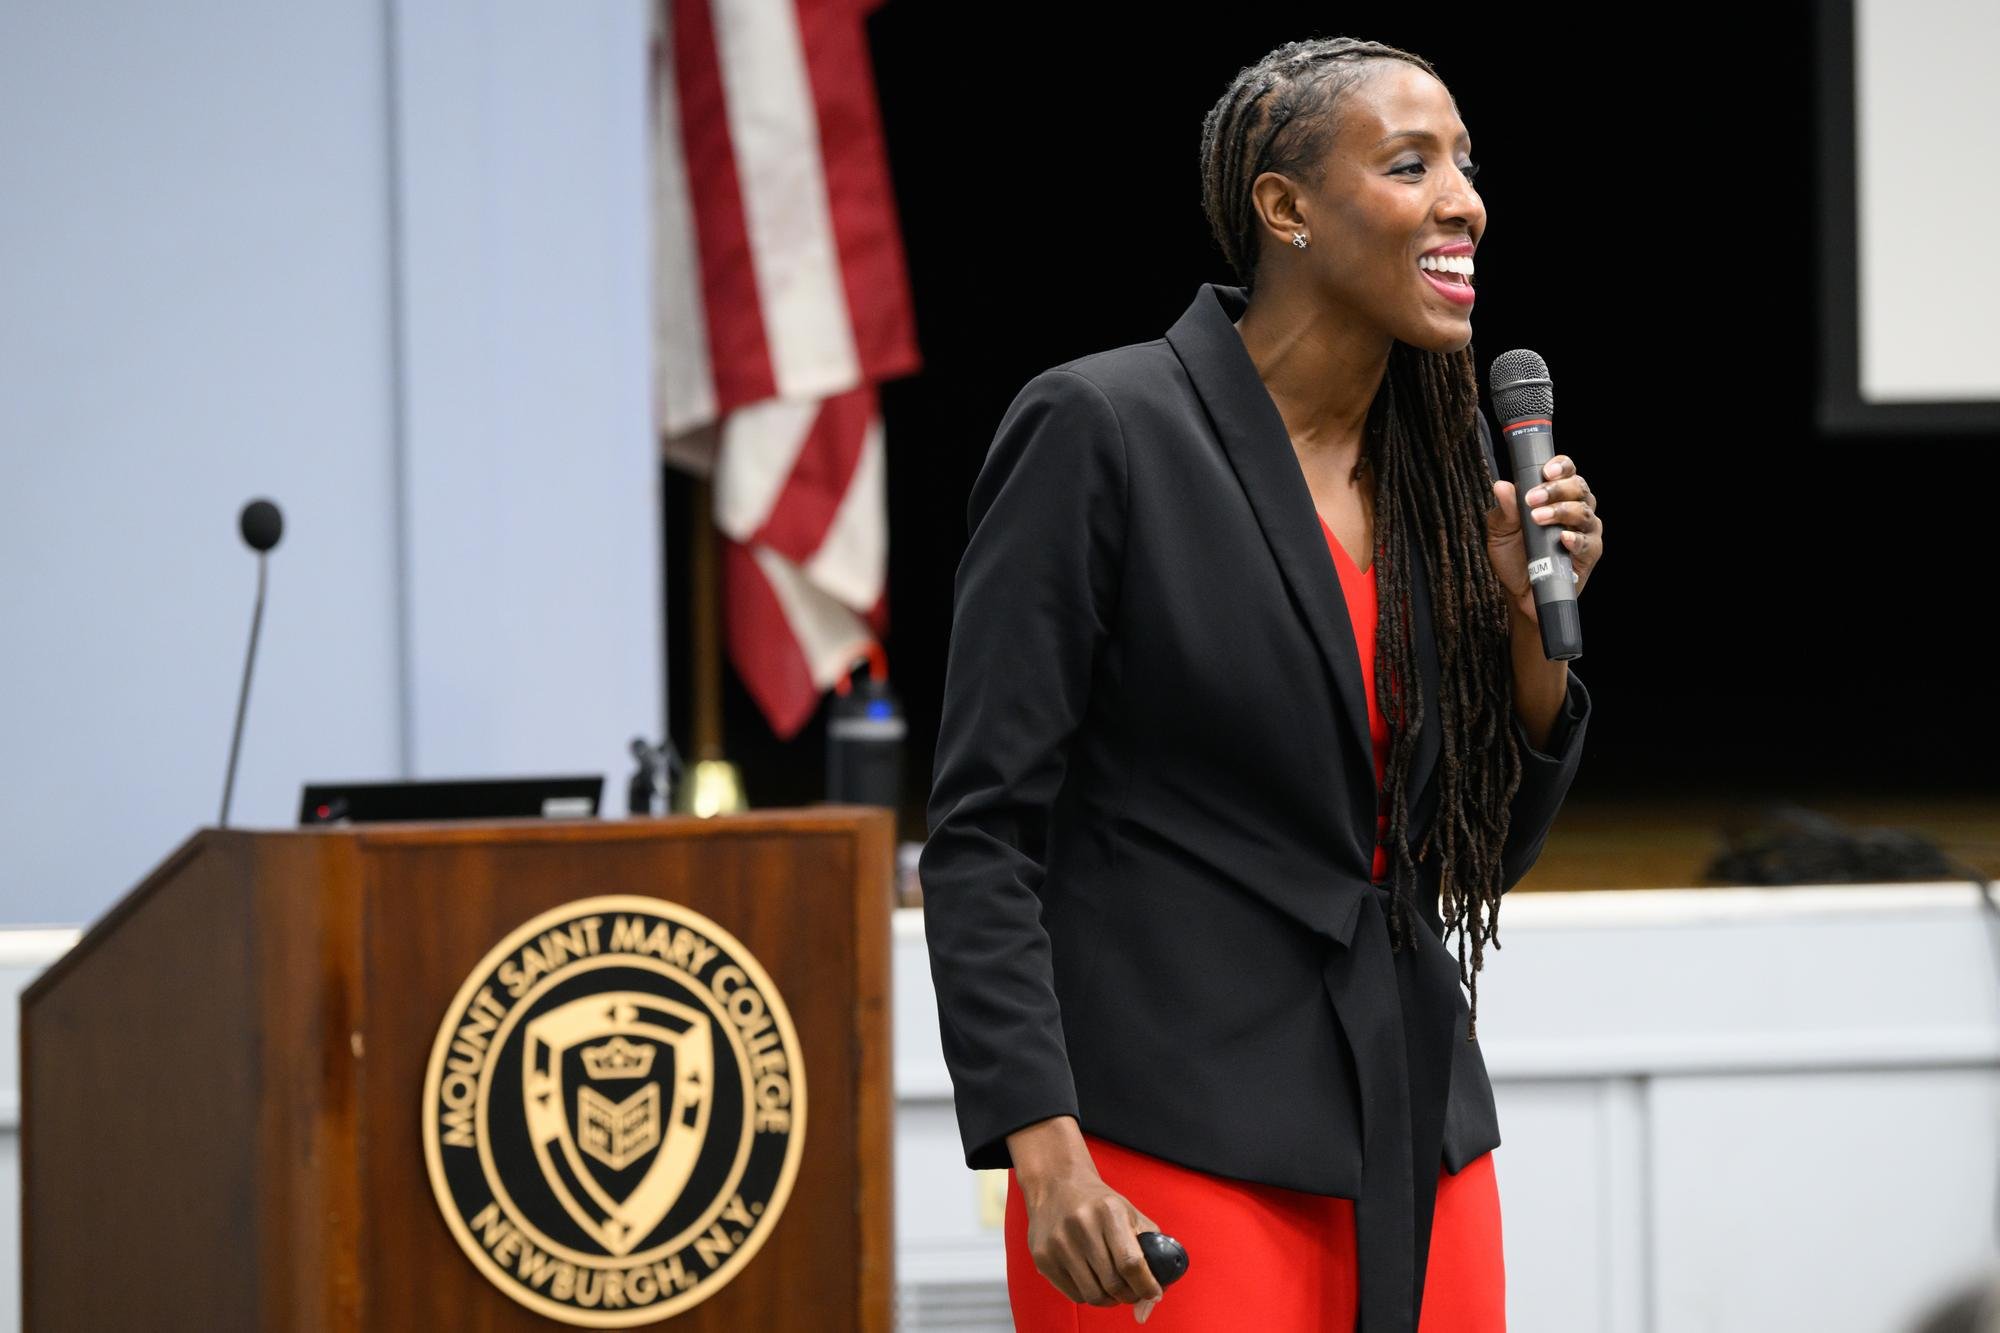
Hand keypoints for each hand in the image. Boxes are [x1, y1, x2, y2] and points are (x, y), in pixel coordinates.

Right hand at [1016, 1159, 1166, 1318]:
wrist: (1055, 1185)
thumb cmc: (1098, 1203)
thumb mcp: (1129, 1213)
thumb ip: (1150, 1248)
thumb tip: (1155, 1296)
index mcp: (1109, 1211)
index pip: (1131, 1263)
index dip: (1146, 1286)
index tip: (1153, 1293)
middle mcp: (1081, 1225)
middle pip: (1113, 1283)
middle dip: (1129, 1295)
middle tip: (1132, 1292)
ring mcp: (1058, 1243)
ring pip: (1093, 1294)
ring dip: (1109, 1299)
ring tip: (1113, 1289)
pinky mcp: (1042, 1257)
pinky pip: (1073, 1294)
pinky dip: (1088, 1295)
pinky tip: (1092, 1280)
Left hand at [1484, 453, 1602, 616]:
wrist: (1519, 591)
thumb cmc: (1514, 555)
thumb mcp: (1500, 531)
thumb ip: (1504, 510)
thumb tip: (1501, 486)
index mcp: (1557, 496)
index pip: (1567, 471)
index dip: (1561, 466)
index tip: (1546, 471)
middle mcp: (1576, 509)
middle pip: (1578, 487)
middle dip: (1556, 489)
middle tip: (1532, 499)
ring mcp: (1586, 531)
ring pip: (1585, 512)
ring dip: (1562, 511)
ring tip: (1539, 518)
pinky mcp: (1590, 554)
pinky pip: (1589, 543)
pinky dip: (1576, 539)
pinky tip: (1563, 538)